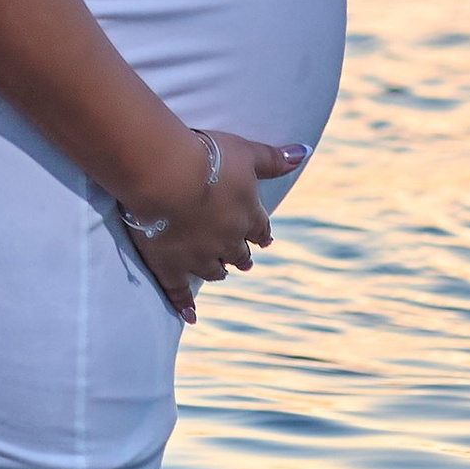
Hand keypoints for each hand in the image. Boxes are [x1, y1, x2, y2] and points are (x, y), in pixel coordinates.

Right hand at [126, 132, 309, 323]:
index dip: (261, 234)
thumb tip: (303, 152)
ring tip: (220, 274)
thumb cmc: (206, 158)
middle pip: (238, 253)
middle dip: (242, 256)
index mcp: (247, 215)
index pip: (260, 229)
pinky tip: (191, 317)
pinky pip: (179, 292)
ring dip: (218, 271)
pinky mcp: (171, 265)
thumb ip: (273, 158)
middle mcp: (228, 240)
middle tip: (243, 261)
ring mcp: (199, 256)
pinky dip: (185, 305)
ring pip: (213, 270)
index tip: (264, 240)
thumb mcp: (245, 151)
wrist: (166, 176)